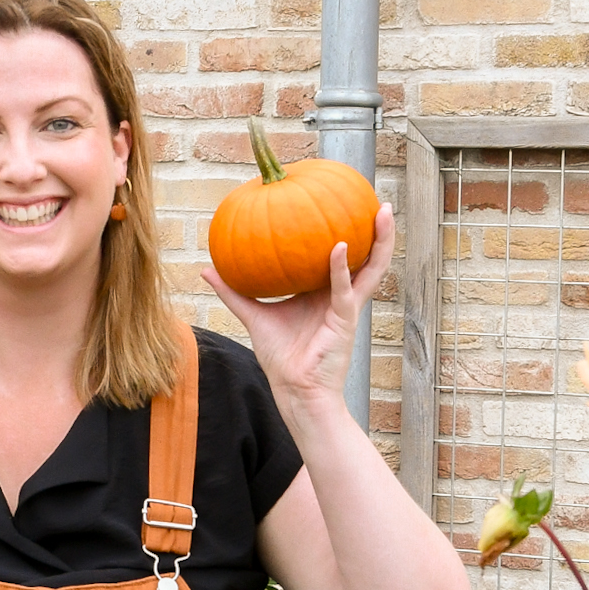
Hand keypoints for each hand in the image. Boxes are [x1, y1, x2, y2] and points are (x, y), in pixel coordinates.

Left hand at [205, 203, 394, 415]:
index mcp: (326, 293)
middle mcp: (342, 295)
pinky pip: (344, 289)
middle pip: (367, 258)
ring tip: (382, 211)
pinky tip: (339, 246)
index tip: (345, 203)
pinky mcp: (345, 319)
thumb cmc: (281, 357)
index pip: (343, 258)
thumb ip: (234, 291)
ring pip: (372, 268)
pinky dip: (341, 268)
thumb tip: (206, 269)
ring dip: (381, 241)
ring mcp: (347, 307)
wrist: (294, 389)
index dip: (348, 232)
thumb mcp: (253, 315)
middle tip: (377, 200)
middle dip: (376, 230)